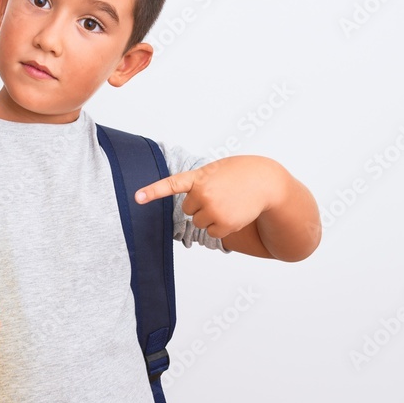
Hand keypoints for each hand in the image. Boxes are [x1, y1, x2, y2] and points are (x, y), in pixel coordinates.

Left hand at [135, 156, 278, 240]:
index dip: (153, 191)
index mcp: (198, 177)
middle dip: (201, 205)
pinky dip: (221, 226)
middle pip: (188, 209)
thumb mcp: (216, 170)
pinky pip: (212, 232)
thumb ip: (199, 182)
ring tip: (228, 203)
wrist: (265, 182)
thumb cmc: (240, 174)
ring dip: (211, 216)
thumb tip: (191, 206)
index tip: (138, 197)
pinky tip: (233, 213)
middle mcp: (202, 194)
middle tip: (219, 195)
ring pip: (199, 222)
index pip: (171, 184)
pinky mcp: (224, 224)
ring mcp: (213, 210)